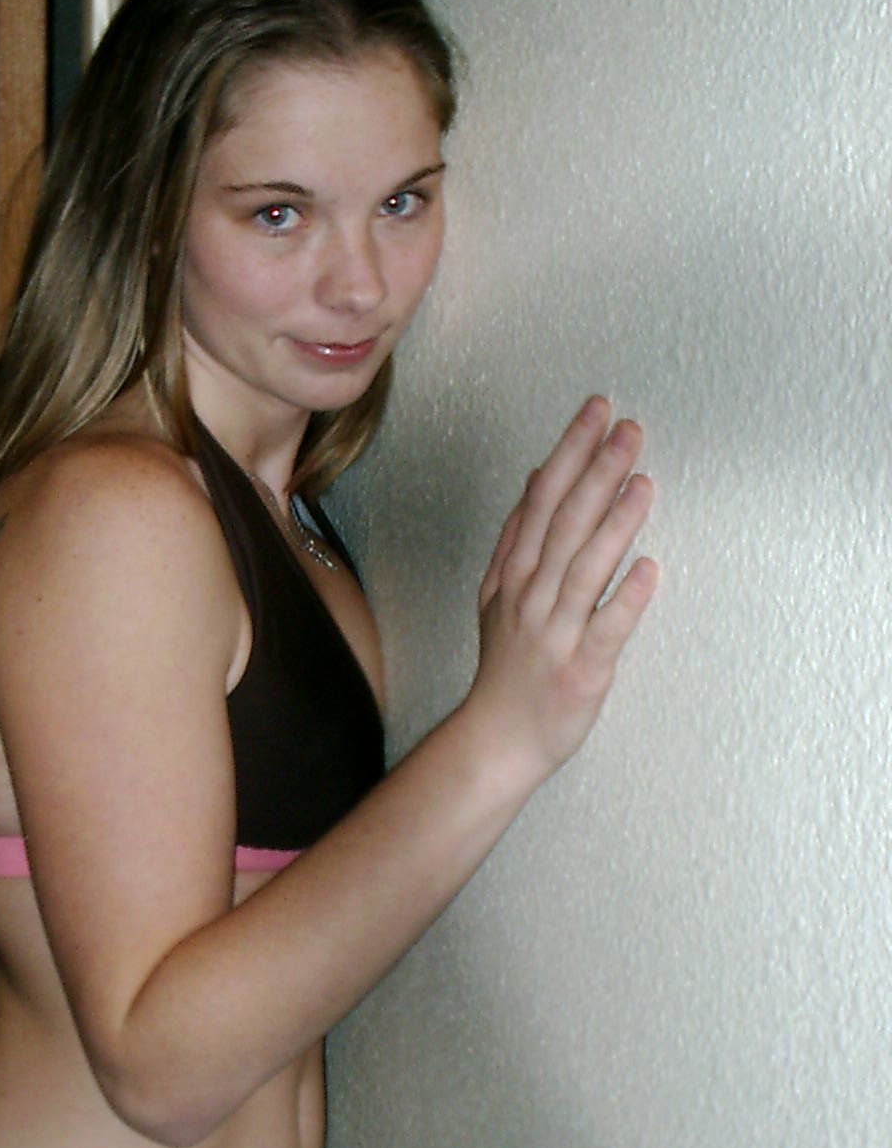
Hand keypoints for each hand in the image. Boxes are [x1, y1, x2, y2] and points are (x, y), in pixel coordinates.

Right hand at [470, 396, 657, 782]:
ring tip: (642, 482)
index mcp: (515, 573)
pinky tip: (650, 569)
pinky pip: (606, 630)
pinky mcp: (581, 669)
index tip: (597, 410)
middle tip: (627, 429)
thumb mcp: (497, 595)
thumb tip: (539, 476)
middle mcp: (532, 596)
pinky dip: (627, 599)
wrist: (498, 738)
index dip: (570, 452)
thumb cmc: (506, 667)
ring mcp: (555, 632)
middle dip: (596, 471)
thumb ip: (517, 535)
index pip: (543, 498)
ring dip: (614, 524)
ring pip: (584, 569)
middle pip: (564, 523)